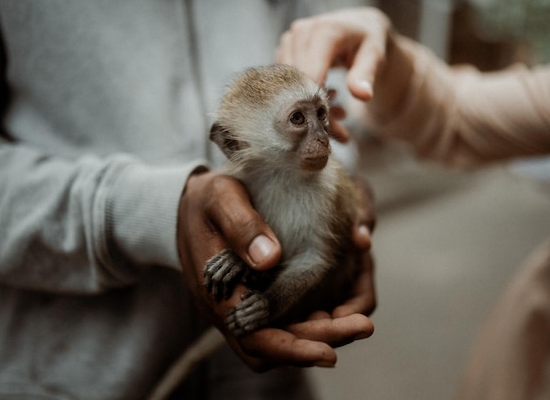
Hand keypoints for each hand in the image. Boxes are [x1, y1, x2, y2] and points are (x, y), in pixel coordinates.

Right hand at [177, 170, 373, 370]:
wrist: (188, 205)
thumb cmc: (205, 200)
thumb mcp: (220, 199)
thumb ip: (242, 226)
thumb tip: (270, 259)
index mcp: (217, 292)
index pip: (255, 337)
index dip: (293, 348)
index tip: (330, 350)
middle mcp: (228, 310)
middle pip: (273, 346)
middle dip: (318, 341)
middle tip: (362, 326)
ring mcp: (240, 307)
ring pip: (278, 340)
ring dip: (316, 335)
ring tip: (355, 320)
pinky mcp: (252, 299)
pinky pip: (280, 324)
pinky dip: (308, 322)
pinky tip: (336, 307)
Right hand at [276, 7, 413, 130]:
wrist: (357, 27)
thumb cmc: (368, 41)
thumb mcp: (375, 56)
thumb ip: (366, 75)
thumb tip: (362, 95)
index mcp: (324, 31)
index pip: (310, 75)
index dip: (318, 104)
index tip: (334, 130)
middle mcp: (300, 32)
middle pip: (298, 84)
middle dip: (316, 112)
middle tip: (340, 134)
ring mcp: (288, 42)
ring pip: (290, 88)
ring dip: (311, 109)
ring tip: (338, 118)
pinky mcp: (282, 52)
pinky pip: (287, 84)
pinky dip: (304, 100)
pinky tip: (327, 105)